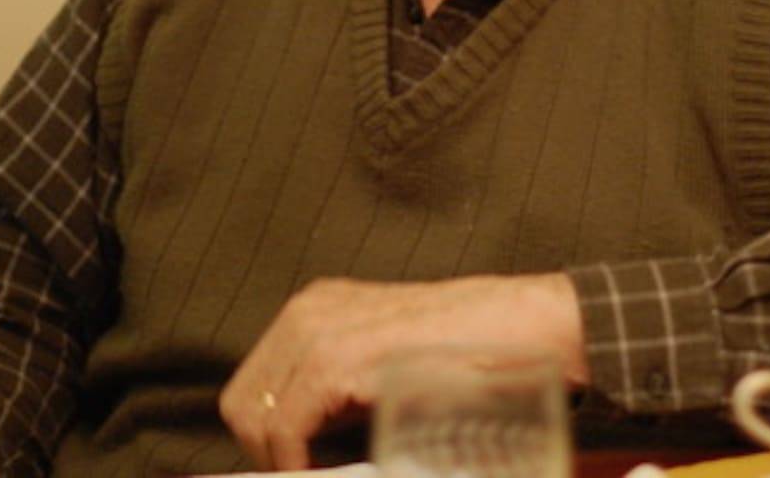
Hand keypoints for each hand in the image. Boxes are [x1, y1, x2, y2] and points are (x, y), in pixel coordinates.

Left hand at [219, 273, 589, 470]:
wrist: (526, 331)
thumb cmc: (471, 356)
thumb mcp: (390, 366)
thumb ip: (345, 393)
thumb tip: (308, 446)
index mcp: (317, 308)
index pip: (254, 387)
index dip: (271, 439)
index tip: (307, 465)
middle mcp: (309, 311)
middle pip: (243, 404)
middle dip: (271, 450)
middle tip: (319, 469)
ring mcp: (320, 331)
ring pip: (255, 420)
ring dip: (287, 459)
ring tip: (334, 469)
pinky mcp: (336, 361)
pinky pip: (285, 430)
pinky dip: (300, 464)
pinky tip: (338, 471)